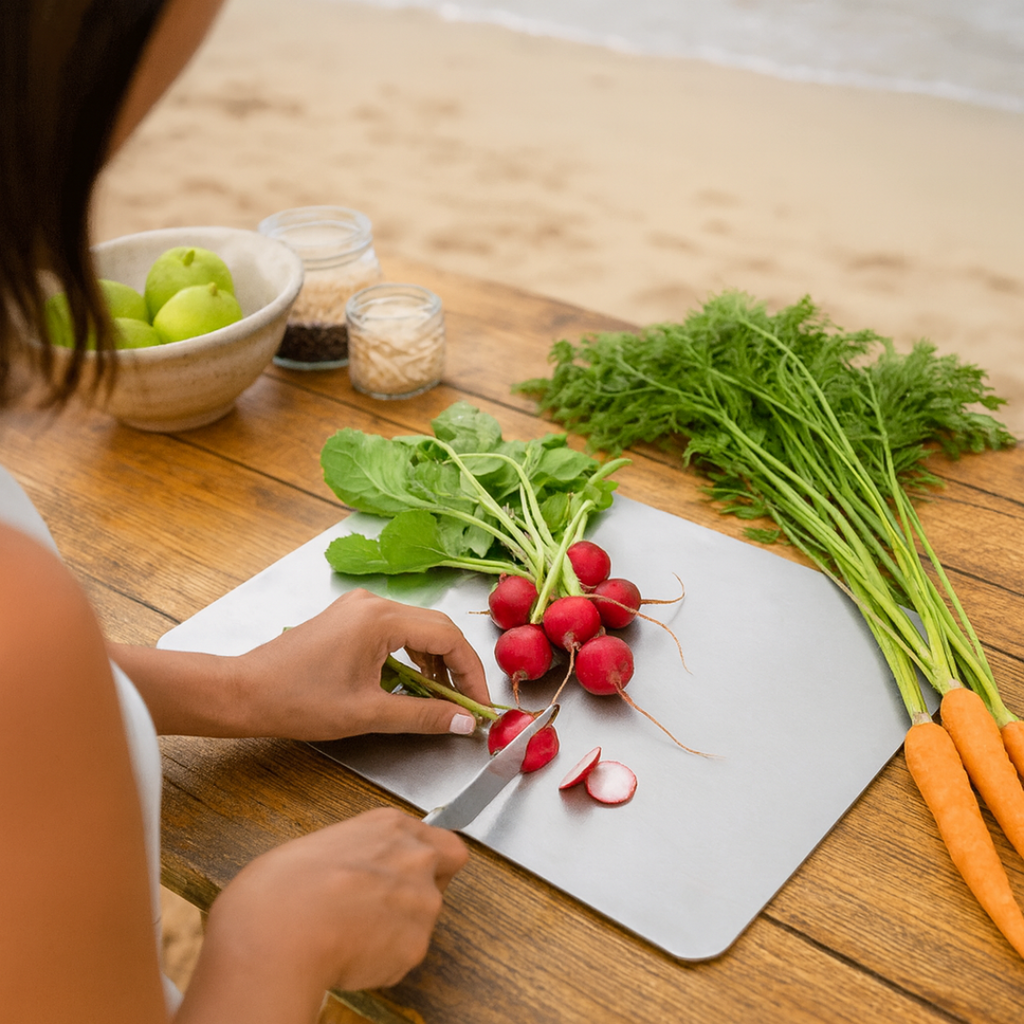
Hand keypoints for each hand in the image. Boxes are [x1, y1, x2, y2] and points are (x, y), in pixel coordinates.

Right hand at [182, 809, 467, 1019]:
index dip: (429, 861)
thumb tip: (355, 870)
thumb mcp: (322, 844)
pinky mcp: (416, 945)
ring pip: (423, 920)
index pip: (443, 842)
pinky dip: (383, 961)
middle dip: (418, 894)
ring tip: (352, 934)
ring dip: (398, 929)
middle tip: (379, 908)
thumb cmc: (282, 888)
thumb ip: (360, 853)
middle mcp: (416, 858)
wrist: (279, 930)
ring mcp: (421, 901)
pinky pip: (404, 956)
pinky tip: (350, 954)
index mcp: (391, 826)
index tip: (409, 874)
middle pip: (442, 878)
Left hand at [234, 589, 489, 739]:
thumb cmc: (297, 701)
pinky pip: (395, 630)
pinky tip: (414, 683)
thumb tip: (463, 721)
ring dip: (435, 661)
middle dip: (457, 666)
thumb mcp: (367, 714)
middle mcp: (372, 603)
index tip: (479, 703)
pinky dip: (412, 655)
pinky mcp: (349, 618)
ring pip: (417, 628)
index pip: (447, 636)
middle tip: (468, 702)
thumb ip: (423, 715)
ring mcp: (359, 607)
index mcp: (380, 619)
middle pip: (436, 627)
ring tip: (443, 698)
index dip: (471, 672)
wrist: (245, 691)